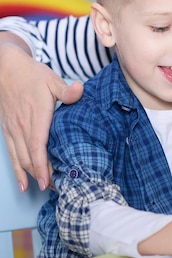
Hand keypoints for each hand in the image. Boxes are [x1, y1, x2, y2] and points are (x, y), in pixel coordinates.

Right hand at [0, 34, 82, 191]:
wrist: (6, 69)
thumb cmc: (32, 75)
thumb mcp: (52, 79)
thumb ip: (66, 90)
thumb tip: (79, 90)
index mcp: (36, 115)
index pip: (38, 145)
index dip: (42, 165)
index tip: (49, 180)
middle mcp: (22, 126)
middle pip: (30, 157)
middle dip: (42, 175)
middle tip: (59, 188)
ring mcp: (13, 129)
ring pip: (21, 158)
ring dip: (32, 175)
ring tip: (46, 188)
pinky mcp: (8, 130)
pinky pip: (12, 154)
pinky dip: (18, 170)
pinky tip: (23, 184)